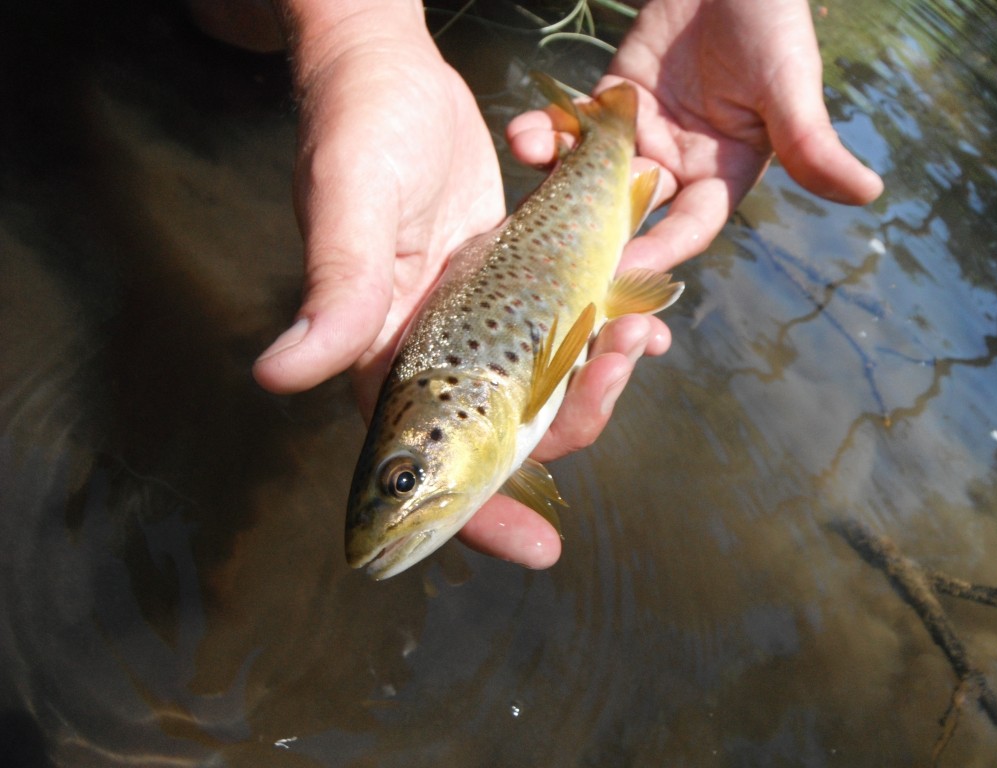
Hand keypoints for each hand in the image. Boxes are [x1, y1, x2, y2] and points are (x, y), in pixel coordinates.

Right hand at [252, 1, 660, 569]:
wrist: (391, 73)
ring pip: (546, 388)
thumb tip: (277, 377)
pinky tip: (637, 318)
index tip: (540, 551)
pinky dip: (603, 335)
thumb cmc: (358, 130)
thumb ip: (335, 293)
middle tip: (620, 359)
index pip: (429, 463)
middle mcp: (431, 356)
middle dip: (573, 419)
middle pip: (509, 435)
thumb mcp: (350, 206)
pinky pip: (561, 334)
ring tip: (637, 332)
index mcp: (385, 358)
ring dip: (599, 376)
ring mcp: (474, 325)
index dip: (478, 516)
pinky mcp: (508, 287)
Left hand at [508, 0, 884, 272]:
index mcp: (721, 177)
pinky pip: (574, 127)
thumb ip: (813, 144)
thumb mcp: (792, 86)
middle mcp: (677, 167)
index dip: (660, 248)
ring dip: (558, 173)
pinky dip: (547, 132)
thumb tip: (868, 191)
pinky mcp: (609, 105)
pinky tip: (523, 133)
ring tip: (531, 159)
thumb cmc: (773, 23)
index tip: (625, 268)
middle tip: (552, 246)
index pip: (689, 226)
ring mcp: (639, 138)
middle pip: (629, 210)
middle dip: (591, 226)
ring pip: (591, 173)